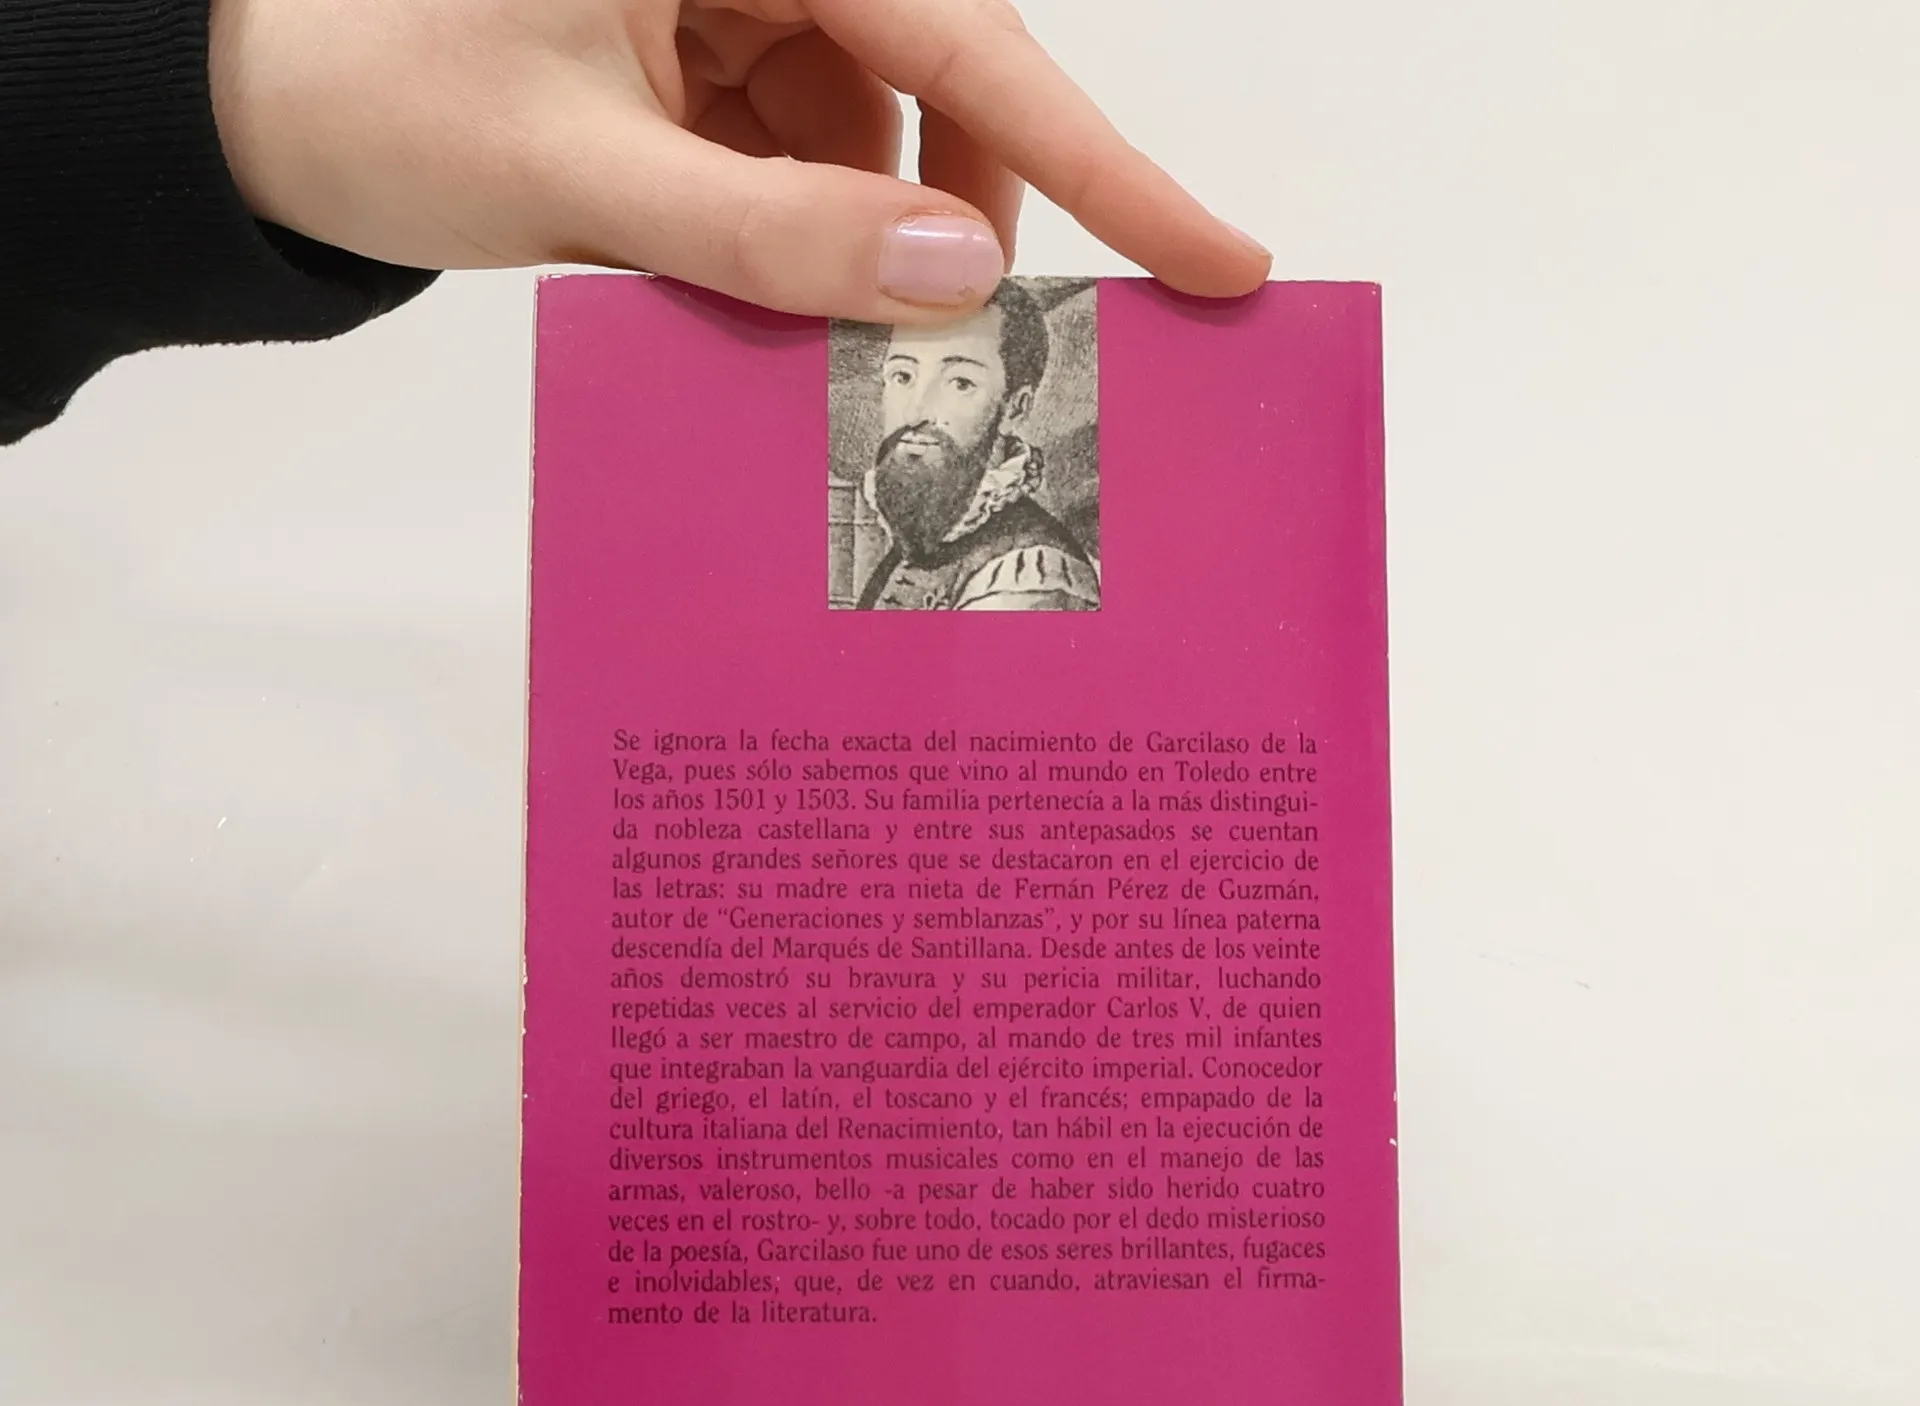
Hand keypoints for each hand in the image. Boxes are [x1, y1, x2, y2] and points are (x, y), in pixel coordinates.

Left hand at [208, 0, 1268, 319]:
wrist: (257, 111)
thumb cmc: (376, 95)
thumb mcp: (580, 176)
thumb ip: (773, 233)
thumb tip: (956, 276)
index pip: (969, 38)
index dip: (1104, 160)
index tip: (1216, 256)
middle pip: (939, 85)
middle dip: (956, 224)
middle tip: (978, 357)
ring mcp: (733, 5)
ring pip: (876, 137)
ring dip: (865, 245)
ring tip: (792, 324)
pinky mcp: (705, 62)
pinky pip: (805, 157)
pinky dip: (802, 237)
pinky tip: (749, 288)